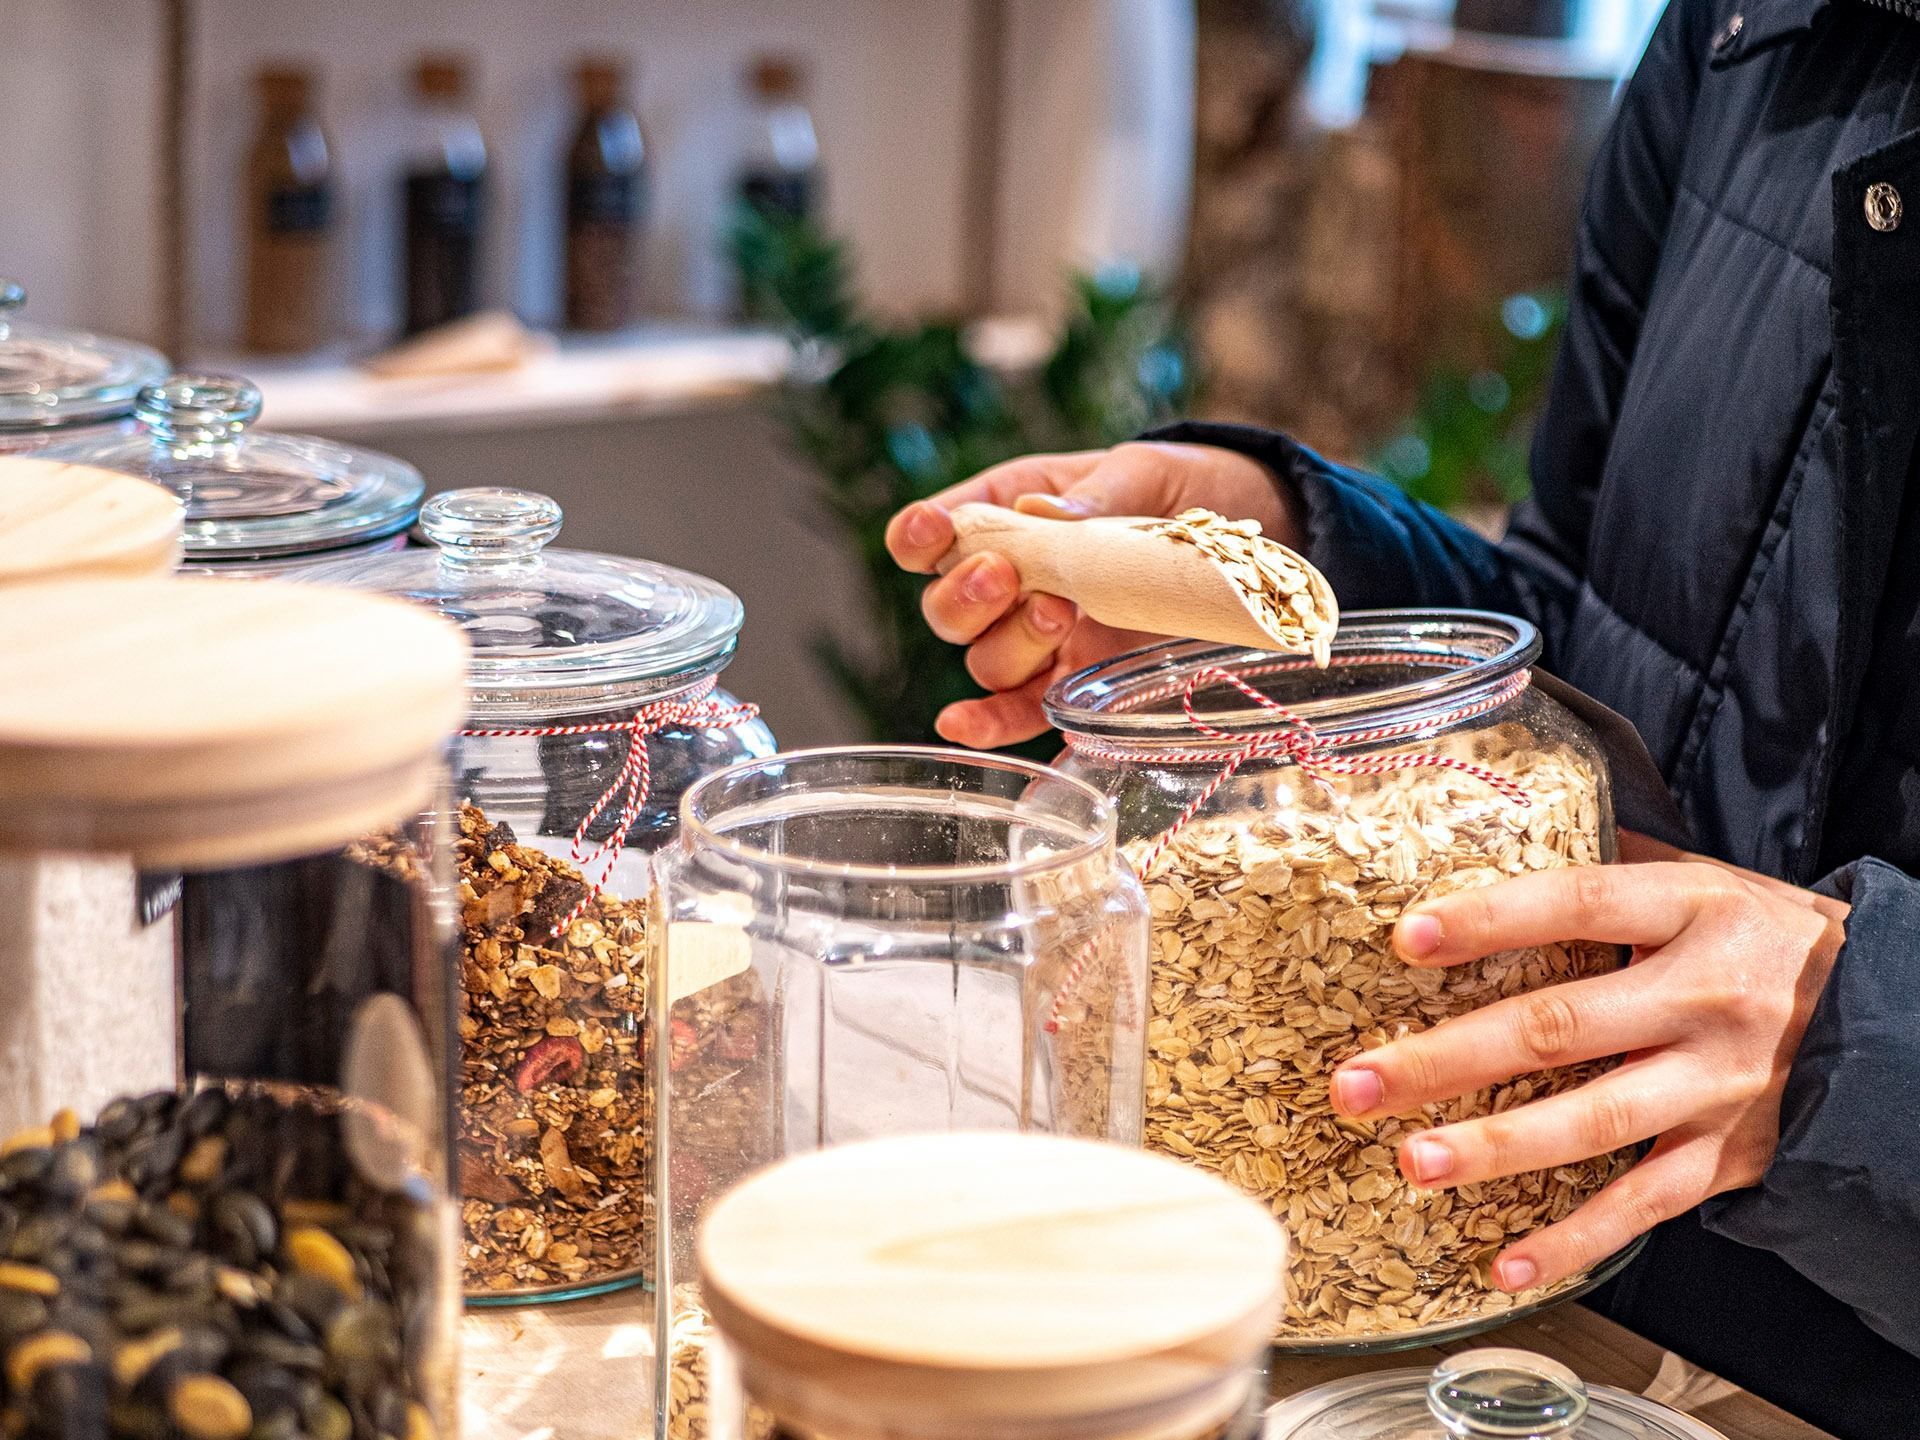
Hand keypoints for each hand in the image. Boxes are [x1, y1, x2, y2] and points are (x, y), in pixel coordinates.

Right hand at [884, 442, 1296, 747]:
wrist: (1247, 530)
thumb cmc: (1178, 489)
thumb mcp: (1141, 473)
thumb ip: (1095, 494)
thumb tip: (1043, 511)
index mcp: (1008, 511)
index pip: (933, 533)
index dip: (919, 537)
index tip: (935, 531)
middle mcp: (1011, 581)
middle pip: (946, 610)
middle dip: (965, 597)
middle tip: (1010, 575)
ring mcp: (1040, 636)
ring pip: (985, 659)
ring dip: (1009, 642)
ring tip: (1061, 611)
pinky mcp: (1077, 679)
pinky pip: (1021, 711)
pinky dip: (989, 724)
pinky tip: (964, 726)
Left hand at [1328, 859, 1846, 1292]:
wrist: (1892, 1021)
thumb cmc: (1767, 938)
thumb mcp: (1707, 881)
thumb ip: (1612, 866)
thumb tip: (1496, 830)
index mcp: (1691, 912)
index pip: (1577, 904)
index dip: (1491, 920)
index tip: (1408, 937)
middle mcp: (1701, 998)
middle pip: (1560, 1027)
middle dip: (1448, 1057)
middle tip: (1359, 1081)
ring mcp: (1715, 1083)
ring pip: (1593, 1122)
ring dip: (1495, 1149)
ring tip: (1413, 1162)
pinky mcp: (1728, 1155)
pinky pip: (1643, 1204)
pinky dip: (1574, 1240)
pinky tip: (1506, 1263)